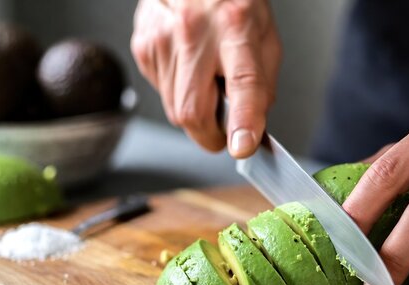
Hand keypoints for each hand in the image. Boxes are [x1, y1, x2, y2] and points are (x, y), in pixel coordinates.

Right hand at [131, 0, 280, 157]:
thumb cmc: (234, 5)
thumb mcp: (265, 40)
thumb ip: (262, 87)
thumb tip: (250, 130)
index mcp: (236, 28)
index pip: (242, 83)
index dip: (243, 120)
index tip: (242, 146)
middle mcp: (194, 32)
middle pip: (193, 111)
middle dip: (211, 135)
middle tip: (225, 129)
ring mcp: (162, 39)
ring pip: (175, 110)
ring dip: (196, 111)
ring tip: (208, 81)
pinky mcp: (143, 47)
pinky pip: (161, 93)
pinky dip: (179, 93)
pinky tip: (189, 69)